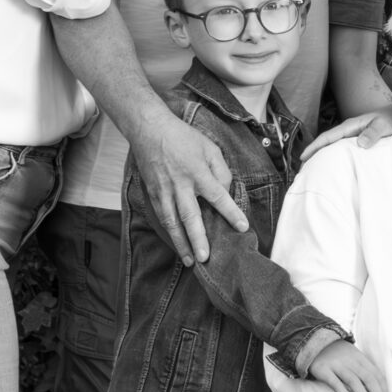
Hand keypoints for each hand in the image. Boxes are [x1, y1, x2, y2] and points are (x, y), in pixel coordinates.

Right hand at [129, 110, 245, 262]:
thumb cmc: (183, 138)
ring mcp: (164, 191)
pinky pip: (162, 217)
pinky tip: (177, 245)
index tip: (242, 227)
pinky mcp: (152, 194)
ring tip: (190, 261)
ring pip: (172, 222)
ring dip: (181, 243)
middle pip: (190, 216)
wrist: (149, 130)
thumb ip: (221, 172)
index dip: (230, 212)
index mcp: (198, 172)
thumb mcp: (210, 148)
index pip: (218, 196)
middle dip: (198, 239)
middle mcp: (180, 184)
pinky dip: (169, 233)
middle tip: (205, 258)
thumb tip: (226, 193)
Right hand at [299, 337, 390, 391]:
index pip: (375, 373)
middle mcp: (350, 361)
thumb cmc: (338, 354)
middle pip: (367, 378)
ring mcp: (336, 365)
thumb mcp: (353, 357)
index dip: (384, 387)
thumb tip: (379, 387)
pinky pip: (336, 384)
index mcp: (360, 357)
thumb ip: (364, 369)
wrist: (314, 342)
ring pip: (354, 381)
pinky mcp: (324, 370)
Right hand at [302, 105, 391, 160]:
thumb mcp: (384, 125)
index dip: (314, 146)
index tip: (303, 157)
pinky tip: (333, 167)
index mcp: (350, 126)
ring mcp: (352, 136)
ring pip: (333, 147)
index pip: (327, 136)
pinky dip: (334, 157)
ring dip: (322, 156)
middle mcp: (348, 131)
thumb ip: (373, 133)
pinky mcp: (358, 141)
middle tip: (302, 169)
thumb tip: (359, 143)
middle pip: (326, 142)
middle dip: (313, 153)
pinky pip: (341, 150)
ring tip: (314, 170)